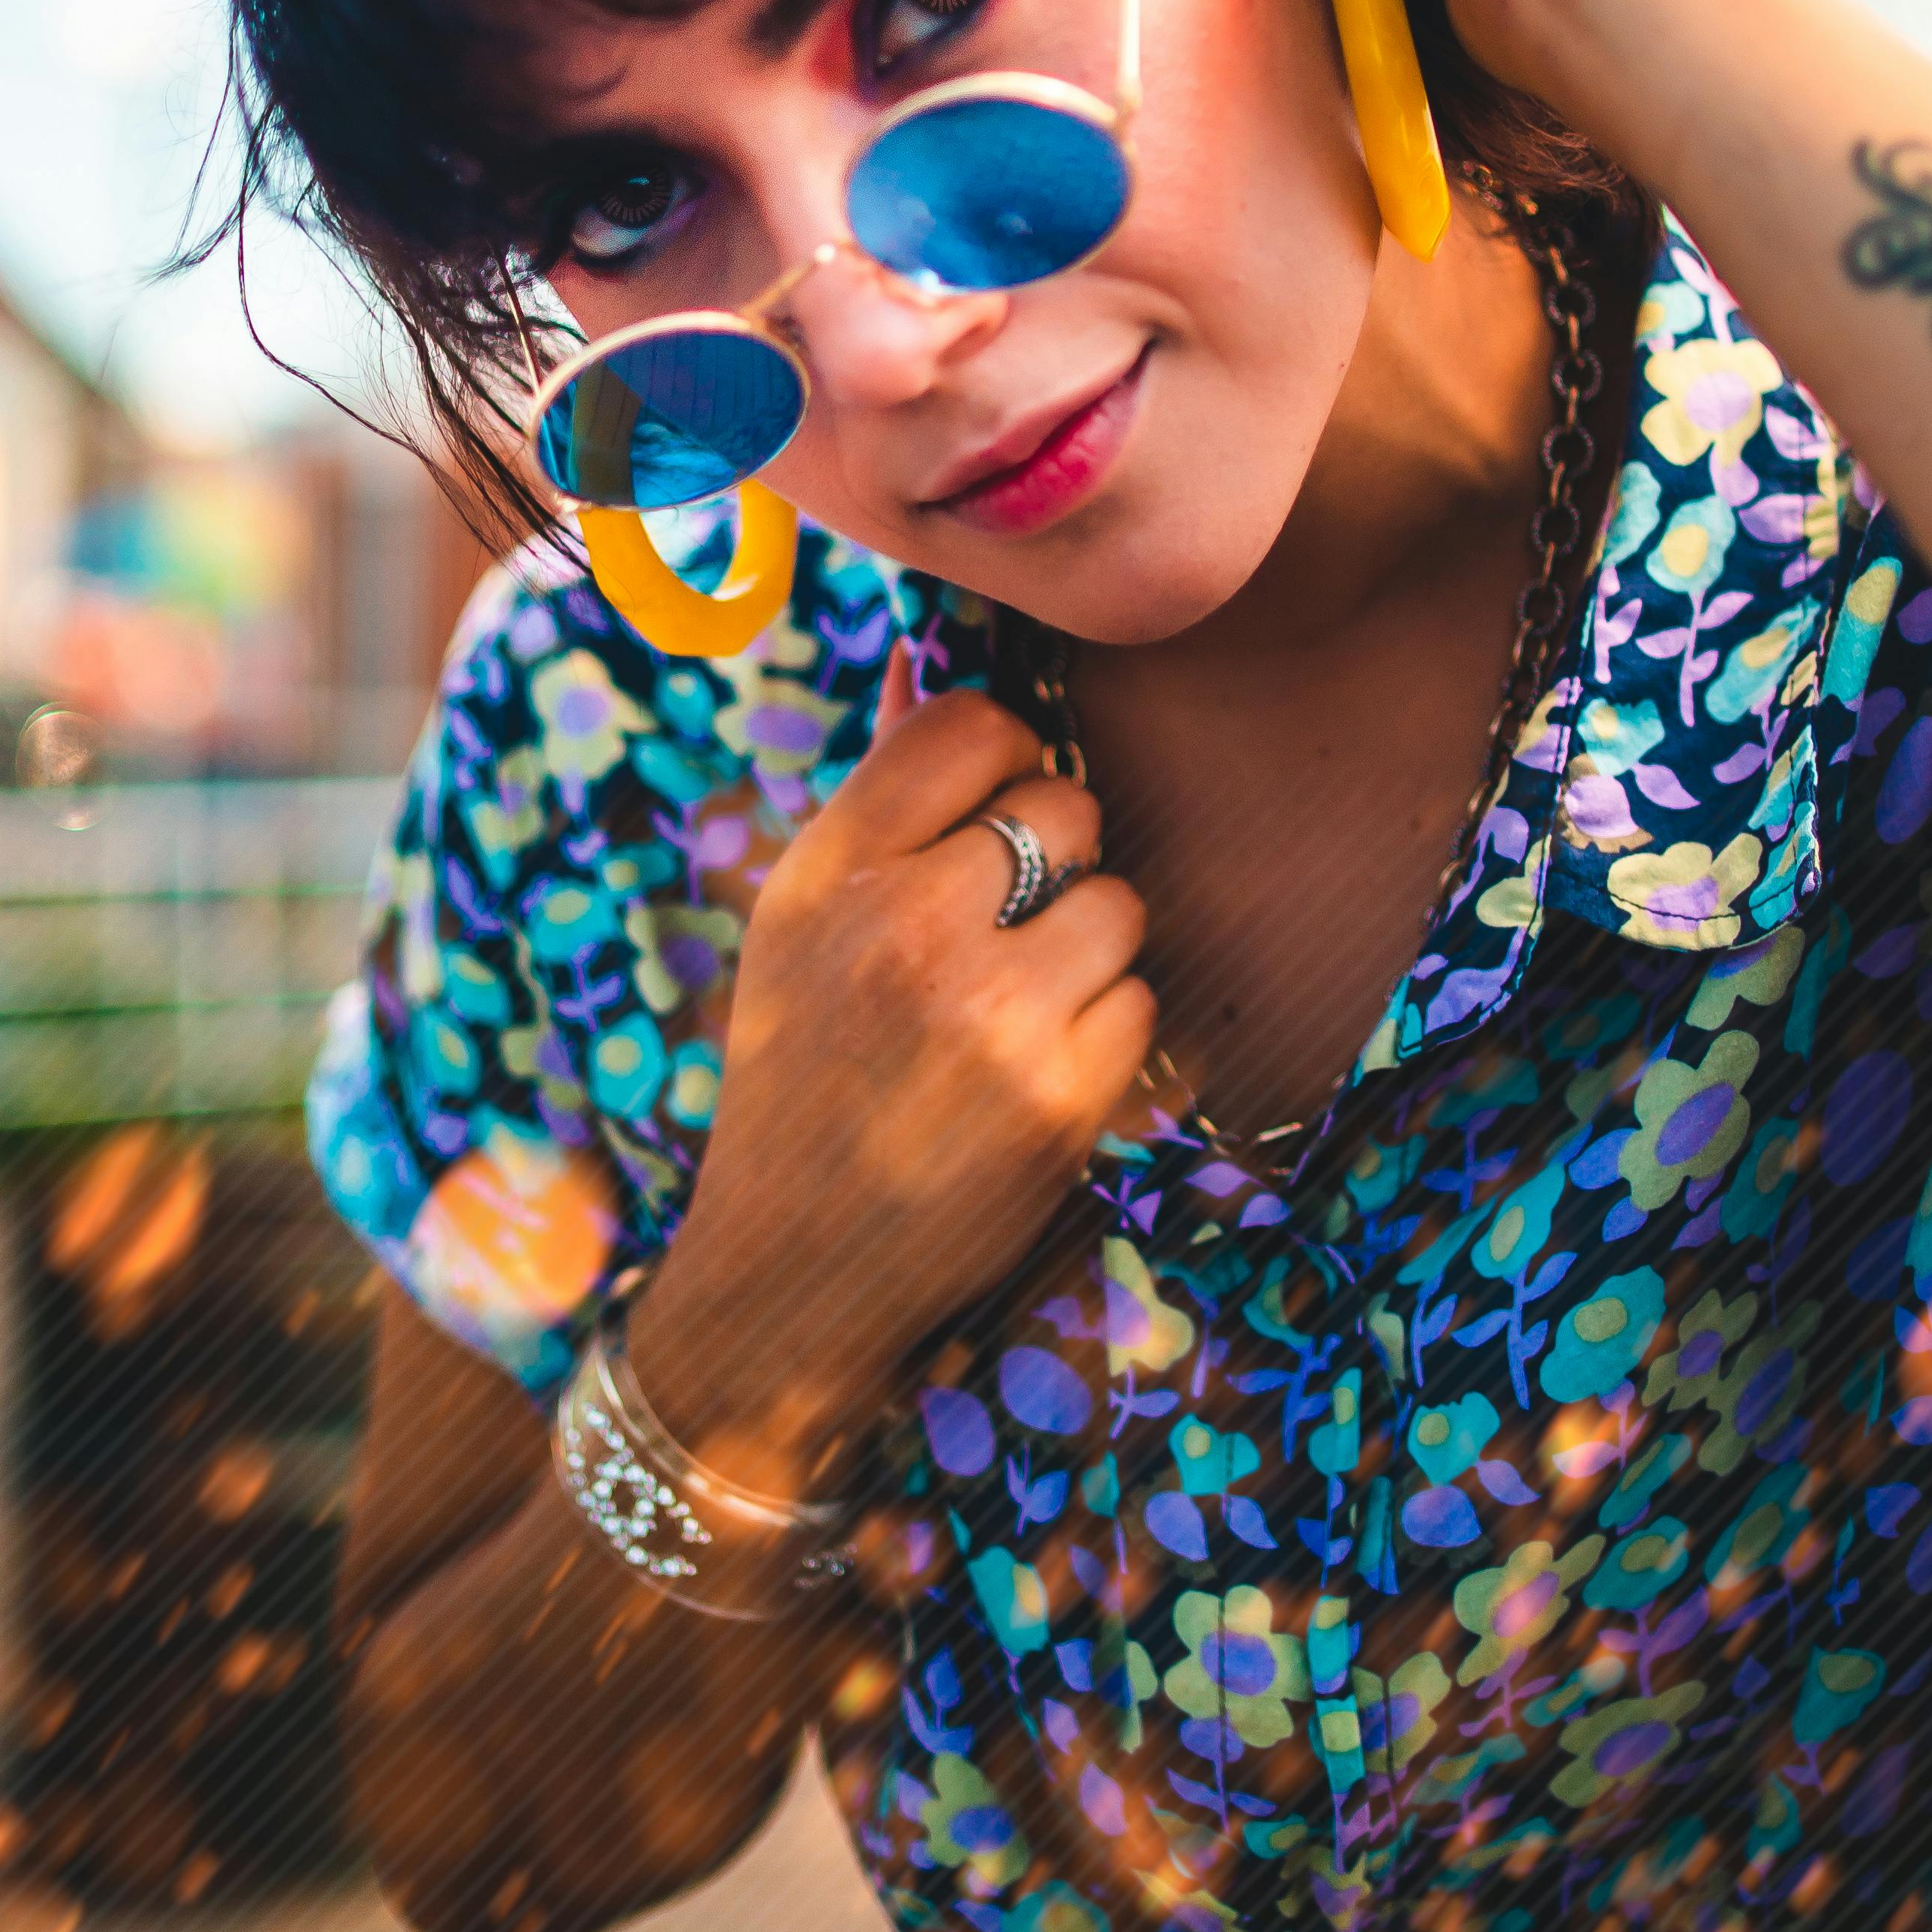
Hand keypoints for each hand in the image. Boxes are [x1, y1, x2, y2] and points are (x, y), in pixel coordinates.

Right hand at [624, 660, 1153, 1494]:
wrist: (793, 1269)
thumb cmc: (800, 1075)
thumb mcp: (797, 926)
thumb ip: (876, 796)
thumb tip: (925, 662)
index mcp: (827, 873)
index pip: (968, 727)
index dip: (1001, 758)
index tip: (989, 811)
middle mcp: (904, 928)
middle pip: (1065, 804)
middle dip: (1054, 857)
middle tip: (1002, 927)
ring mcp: (988, 1015)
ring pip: (1118, 903)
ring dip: (1087, 950)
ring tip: (1013, 1008)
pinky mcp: (1059, 1095)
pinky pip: (1138, 1002)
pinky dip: (1102, 1034)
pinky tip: (1032, 1072)